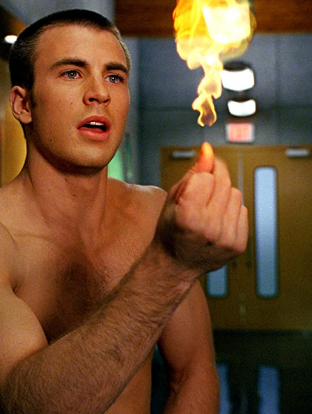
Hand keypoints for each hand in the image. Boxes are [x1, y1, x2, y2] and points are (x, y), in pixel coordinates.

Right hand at [156, 142, 247, 275]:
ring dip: (223, 196)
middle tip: (201, 192)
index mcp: (188, 217)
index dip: (196, 179)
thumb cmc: (170, 229)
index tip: (190, 187)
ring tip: (207, 210)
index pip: (205, 177)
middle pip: (224, 183)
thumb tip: (208, 149)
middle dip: (213, 181)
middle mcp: (209, 229)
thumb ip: (193, 172)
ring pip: (236, 194)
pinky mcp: (238, 245)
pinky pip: (243, 211)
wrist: (175, 264)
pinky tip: (217, 220)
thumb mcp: (173, 198)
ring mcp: (226, 239)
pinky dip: (231, 211)